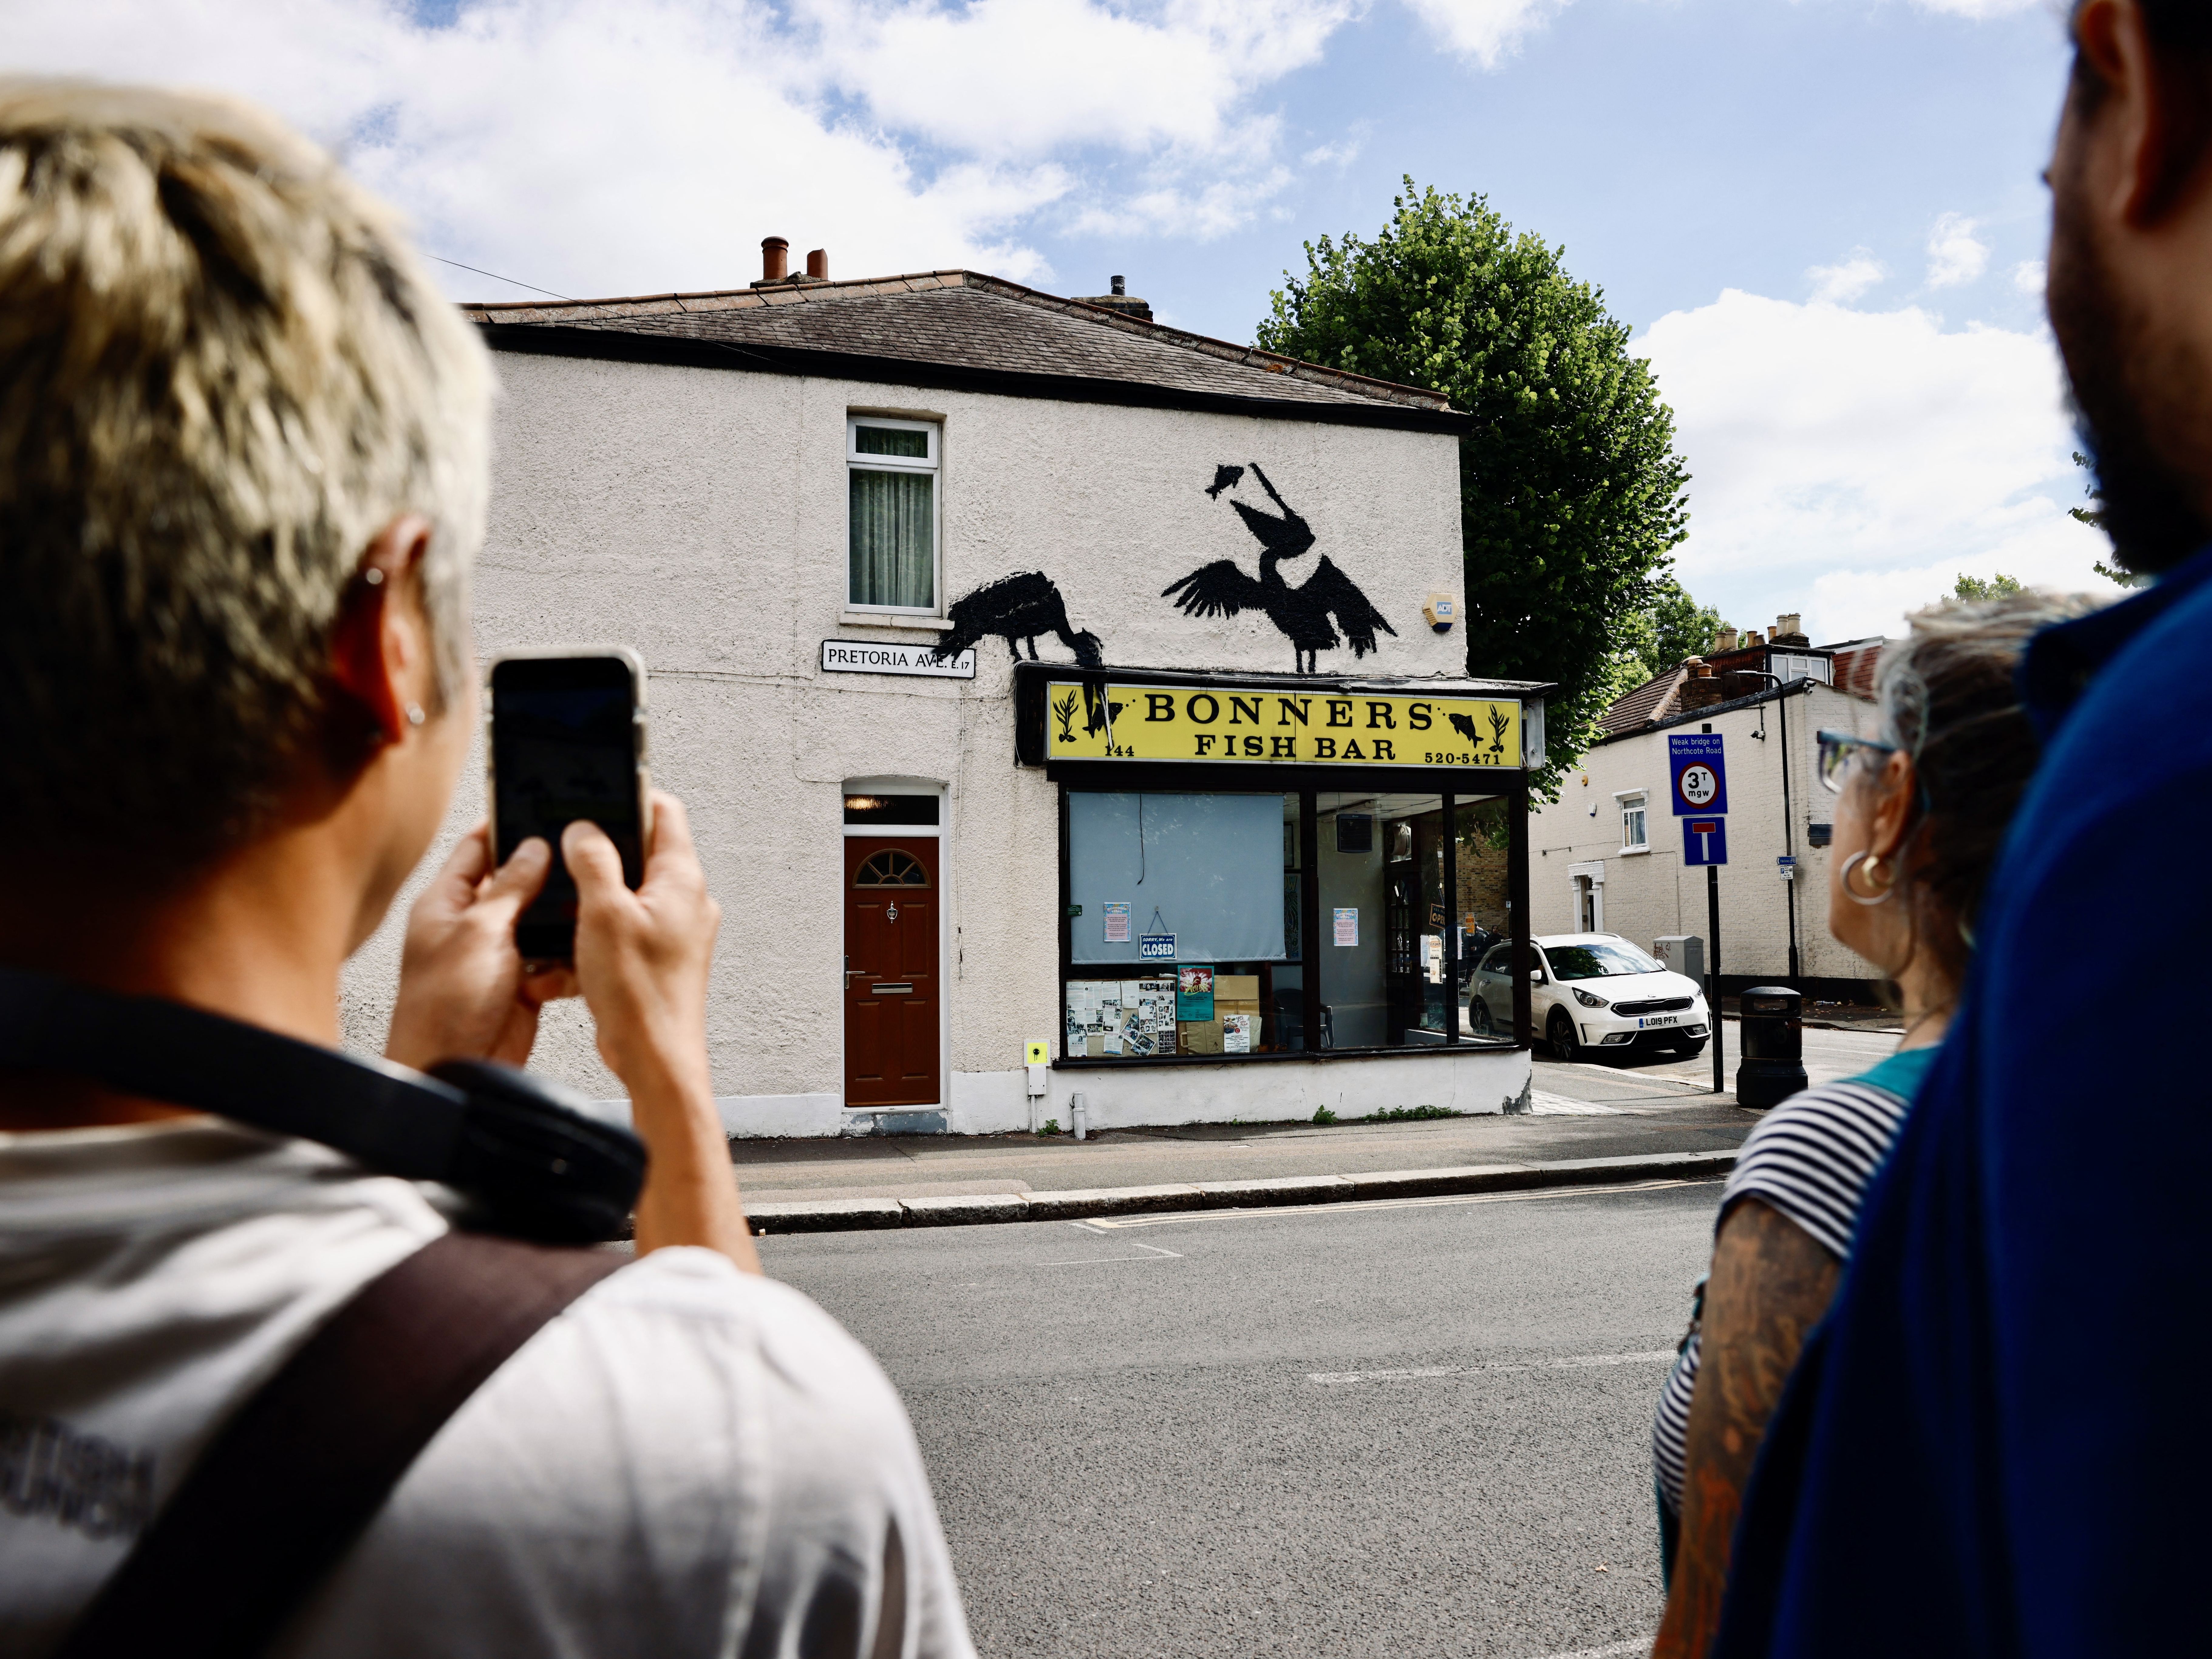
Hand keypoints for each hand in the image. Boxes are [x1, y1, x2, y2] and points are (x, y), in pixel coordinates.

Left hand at [386, 827, 573, 1071]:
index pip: (475, 848)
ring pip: (539, 921)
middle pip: (515, 883)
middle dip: (546, 875)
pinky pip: (552, 959)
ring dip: (560, 920)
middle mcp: (470, 926)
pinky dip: (567, 959)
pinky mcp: (520, 984)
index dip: (505, 825)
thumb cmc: (443, 1008)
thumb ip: (510, 887)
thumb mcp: (479, 933)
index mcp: (445, 904)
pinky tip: (577, 958)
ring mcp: (496, 956)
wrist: (452, 1070)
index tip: (538, 806)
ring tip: (584, 910)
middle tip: (579, 858)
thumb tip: (532, 847)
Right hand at [563, 793, 719, 1095]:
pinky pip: (628, 925)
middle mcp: (686, 902)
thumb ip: (593, 862)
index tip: (599, 791)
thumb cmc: (640, 994)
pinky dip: (601, 923)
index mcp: (682, 880)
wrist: (655, 1058)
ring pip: (632, 890)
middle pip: (646, 850)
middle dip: (606, 845)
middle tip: (570, 843)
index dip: (631, 796)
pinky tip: (575, 935)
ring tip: (568, 894)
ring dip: (599, 889)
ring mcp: (675, 931)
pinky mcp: (659, 957)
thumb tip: (584, 830)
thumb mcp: (603, 913)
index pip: (664, 813)